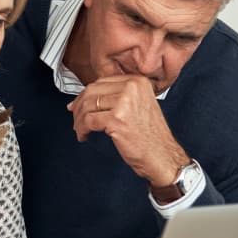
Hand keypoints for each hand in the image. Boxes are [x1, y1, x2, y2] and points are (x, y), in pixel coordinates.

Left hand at [66, 76, 188, 186]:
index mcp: (137, 82)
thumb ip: (118, 96)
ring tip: (80, 130)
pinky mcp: (117, 119)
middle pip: (92, 92)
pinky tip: (85, 135)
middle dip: (78, 107)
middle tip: (75, 118)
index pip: (101, 82)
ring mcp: (124, 103)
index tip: (76, 104)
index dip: (85, 94)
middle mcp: (132, 88)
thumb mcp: (139, 105)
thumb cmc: (150, 136)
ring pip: (87, 106)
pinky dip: (82, 129)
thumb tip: (85, 96)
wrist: (162, 156)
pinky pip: (88, 121)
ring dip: (79, 120)